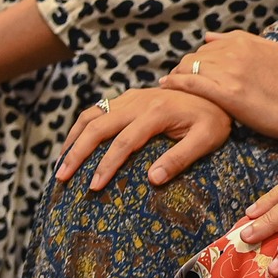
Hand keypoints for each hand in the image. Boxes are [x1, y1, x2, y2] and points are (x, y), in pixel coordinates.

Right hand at [57, 88, 232, 188]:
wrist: (217, 90)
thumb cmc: (215, 119)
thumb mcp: (207, 140)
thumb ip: (180, 158)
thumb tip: (152, 180)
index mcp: (157, 111)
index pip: (124, 142)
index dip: (106, 165)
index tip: (93, 187)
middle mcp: (139, 101)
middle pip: (98, 125)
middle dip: (78, 153)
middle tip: (62, 178)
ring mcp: (132, 97)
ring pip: (92, 114)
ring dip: (73, 138)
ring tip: (61, 164)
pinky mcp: (129, 97)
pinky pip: (97, 109)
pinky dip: (81, 127)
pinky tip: (74, 146)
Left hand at [160, 31, 277, 138]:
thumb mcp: (270, 50)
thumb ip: (241, 39)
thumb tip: (208, 36)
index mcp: (245, 41)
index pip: (208, 46)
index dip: (197, 59)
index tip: (190, 69)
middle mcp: (236, 52)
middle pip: (196, 56)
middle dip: (184, 66)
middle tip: (175, 79)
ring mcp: (230, 72)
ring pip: (190, 67)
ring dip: (176, 74)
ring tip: (168, 84)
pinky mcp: (227, 93)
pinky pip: (192, 83)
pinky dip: (176, 83)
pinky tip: (167, 86)